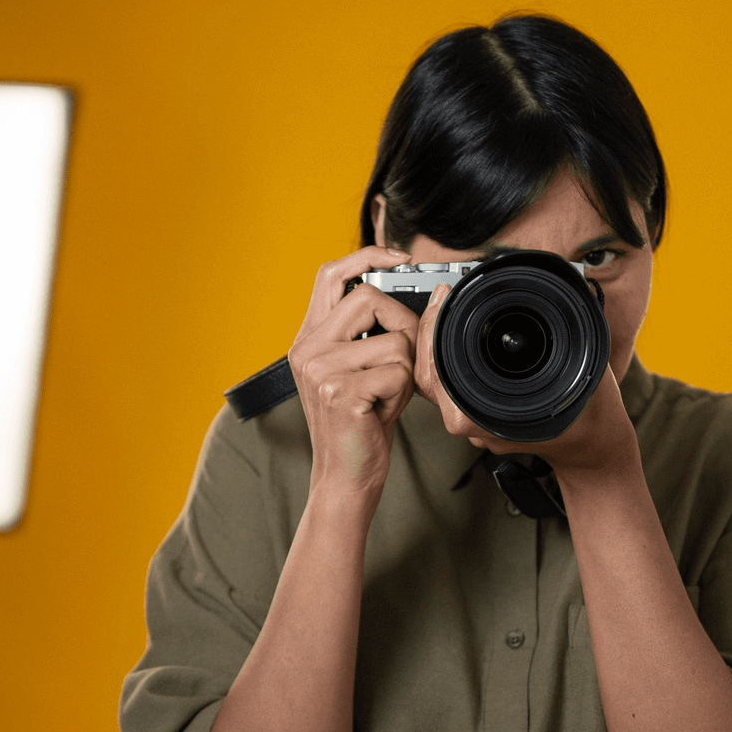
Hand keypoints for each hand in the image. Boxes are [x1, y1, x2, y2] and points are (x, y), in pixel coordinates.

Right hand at [287, 246, 425, 505]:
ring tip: (384, 395)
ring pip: (394, 340)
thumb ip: (375, 332)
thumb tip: (424, 296)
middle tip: (400, 363)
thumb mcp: (364, 369)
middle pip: (370, 298)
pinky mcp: (340, 392)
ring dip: (404, 371)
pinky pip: (398, 372)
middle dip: (402, 326)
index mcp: (310, 338)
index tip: (400, 258)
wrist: (346, 475)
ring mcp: (320, 369)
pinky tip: (382, 410)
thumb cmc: (361, 423)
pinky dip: (402, 394)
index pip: (331, 275)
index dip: (367, 256)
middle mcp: (308, 349)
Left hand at [411, 284, 643, 483]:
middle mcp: (477, 424)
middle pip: (430, 378)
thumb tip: (553, 295)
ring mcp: (476, 423)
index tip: (442, 301)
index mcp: (490, 416)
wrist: (593, 445)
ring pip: (438, 384)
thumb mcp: (582, 365)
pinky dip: (447, 358)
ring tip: (443, 309)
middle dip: (429, 330)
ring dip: (435, 344)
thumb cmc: (588, 414)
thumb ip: (565, 332)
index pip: (439, 376)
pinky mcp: (479, 418)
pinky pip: (451, 387)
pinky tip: (453, 335)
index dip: (433, 333)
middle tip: (441, 297)